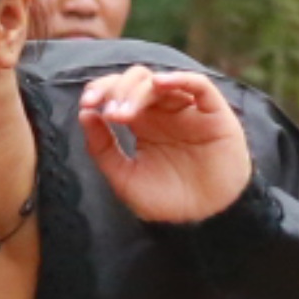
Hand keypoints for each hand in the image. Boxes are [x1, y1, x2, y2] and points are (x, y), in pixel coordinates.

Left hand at [73, 64, 254, 225]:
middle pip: (136, 79)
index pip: (117, 91)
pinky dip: (180, 78)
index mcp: (141, 122)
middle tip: (110, 114)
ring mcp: (188, 110)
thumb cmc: (166, 200)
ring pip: (160, 81)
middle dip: (116, 90)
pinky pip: (199, 85)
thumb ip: (102, 148)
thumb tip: (85, 114)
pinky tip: (159, 83)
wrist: (204, 219)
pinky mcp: (214, 113)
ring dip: (138, 91)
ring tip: (125, 114)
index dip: (100, 90)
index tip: (87, 105)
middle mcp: (163, 111)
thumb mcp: (124, 178)